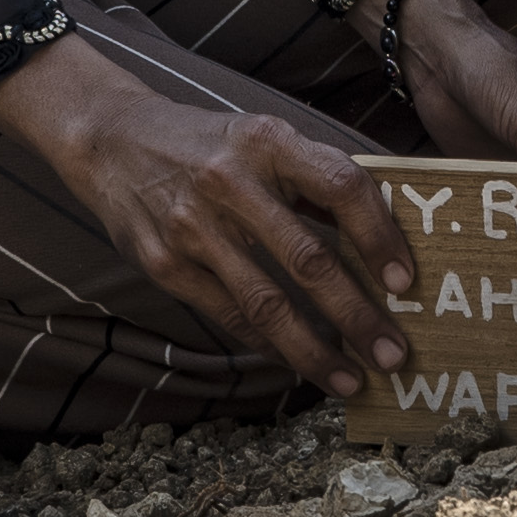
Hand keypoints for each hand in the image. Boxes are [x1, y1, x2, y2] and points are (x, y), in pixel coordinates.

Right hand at [0, 28, 415, 393]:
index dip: (380, 236)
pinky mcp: (164, 263)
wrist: (111, 138)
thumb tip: (383, 233)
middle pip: (308, 259)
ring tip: (350, 379)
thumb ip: (316, 176)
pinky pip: (227, 315)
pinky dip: (267, 344)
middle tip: (393, 355)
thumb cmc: (208, 143)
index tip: (405, 282)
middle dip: (357, 315)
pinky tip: (295, 362)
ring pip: (266, 303)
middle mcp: (231, 182)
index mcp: (268, 141)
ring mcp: (193, 227)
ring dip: (314, 349)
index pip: (341, 186)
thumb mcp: (262, 137)